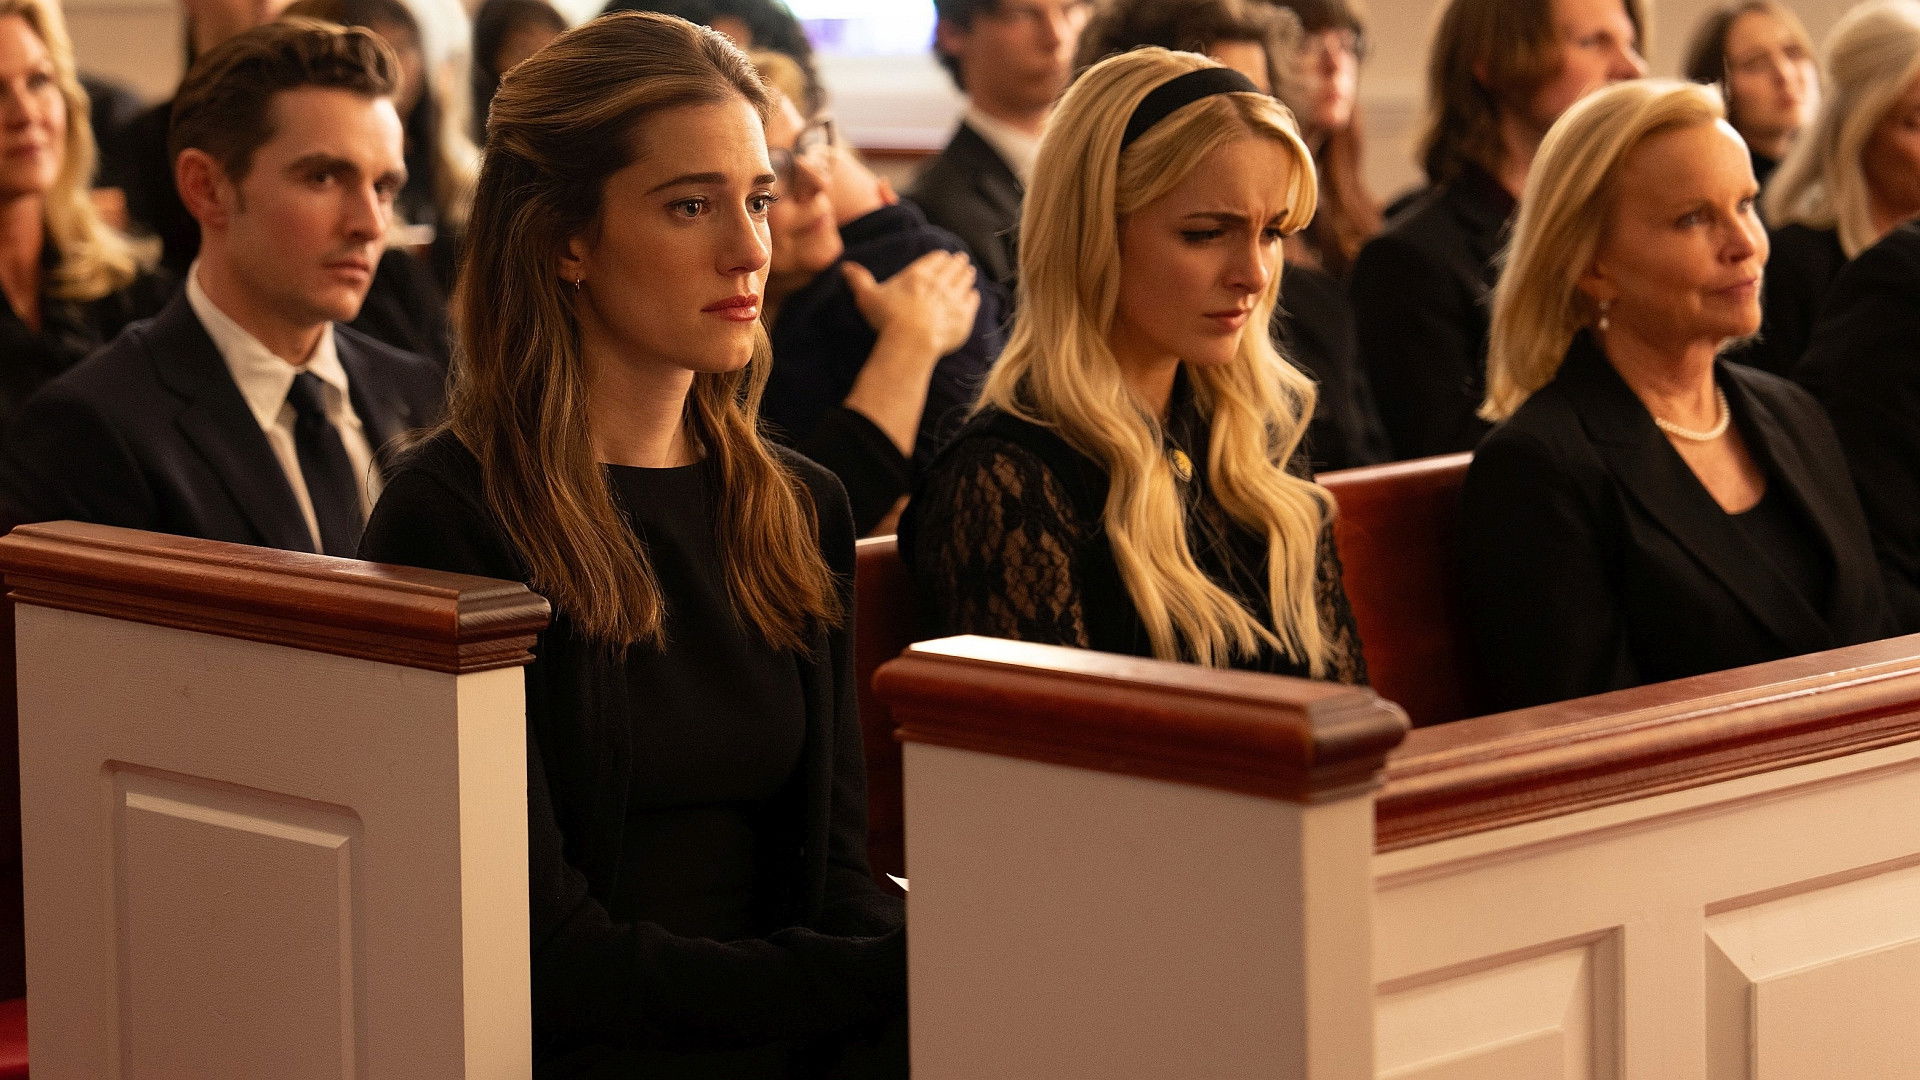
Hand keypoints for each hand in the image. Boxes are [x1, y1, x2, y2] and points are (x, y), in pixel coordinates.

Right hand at [842, 250, 979, 359]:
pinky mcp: (964, 317)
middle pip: (952, 268)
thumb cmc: (888, 319)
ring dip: (967, 275)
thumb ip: (859, 280)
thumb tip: (844, 267)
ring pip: (965, 281)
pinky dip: (973, 296)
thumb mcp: (868, 297)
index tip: (945, 255)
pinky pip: (972, 302)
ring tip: (970, 272)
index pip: (934, 259)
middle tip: (961, 259)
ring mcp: (954, 299)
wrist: (911, 342)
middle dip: (957, 262)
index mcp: (918, 275)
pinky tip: (974, 295)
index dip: (940, 257)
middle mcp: (939, 283)